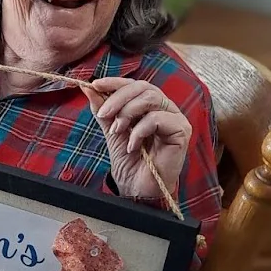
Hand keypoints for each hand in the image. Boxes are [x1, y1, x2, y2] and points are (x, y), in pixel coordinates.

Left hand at [82, 76, 190, 203]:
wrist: (139, 188)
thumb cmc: (130, 162)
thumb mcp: (112, 131)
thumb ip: (103, 110)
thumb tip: (88, 88)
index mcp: (152, 106)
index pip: (136, 85)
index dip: (116, 82)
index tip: (95, 85)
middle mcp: (167, 109)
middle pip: (144, 87)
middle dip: (118, 98)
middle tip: (104, 114)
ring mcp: (176, 119)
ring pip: (151, 98)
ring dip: (127, 113)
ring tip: (117, 132)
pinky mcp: (181, 131)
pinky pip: (157, 118)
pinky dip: (139, 131)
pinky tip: (133, 146)